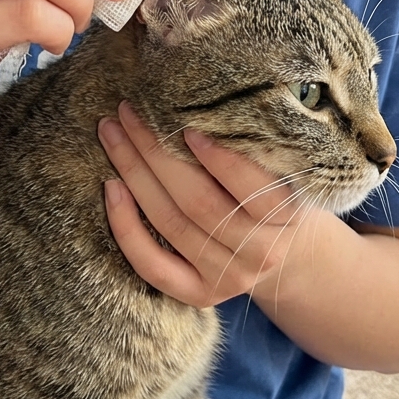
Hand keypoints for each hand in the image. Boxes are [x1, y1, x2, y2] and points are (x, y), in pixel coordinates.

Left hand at [98, 102, 318, 308]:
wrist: (287, 253)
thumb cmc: (275, 193)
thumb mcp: (281, 169)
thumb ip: (253, 147)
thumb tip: (198, 104)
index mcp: (286, 215)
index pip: (251, 188)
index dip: (218, 159)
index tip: (187, 127)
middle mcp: (260, 252)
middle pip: (198, 201)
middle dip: (156, 152)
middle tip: (129, 112)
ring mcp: (228, 277)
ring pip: (170, 224)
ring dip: (134, 174)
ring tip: (112, 135)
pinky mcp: (199, 294)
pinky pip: (153, 266)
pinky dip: (126, 227)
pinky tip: (110, 188)